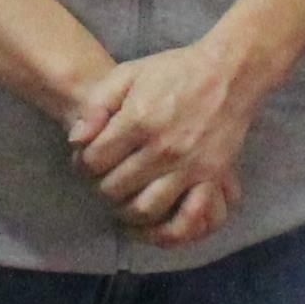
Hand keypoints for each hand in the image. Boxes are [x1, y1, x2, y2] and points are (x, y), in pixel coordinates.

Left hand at [73, 40, 270, 242]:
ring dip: (126, 213)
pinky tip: (152, 229)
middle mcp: (163, 148)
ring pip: (146, 210)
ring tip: (122, 203)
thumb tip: (75, 140)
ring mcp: (189, 167)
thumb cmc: (175, 70)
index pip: (94, 160)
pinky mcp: (212, 178)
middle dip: (100, 188)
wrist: (229, 72)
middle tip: (102, 181)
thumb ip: (97, 105)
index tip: (86, 160)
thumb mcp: (128, 74)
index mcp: (138, 121)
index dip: (82, 164)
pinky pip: (189, 219)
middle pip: (114, 188)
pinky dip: (167, 233)